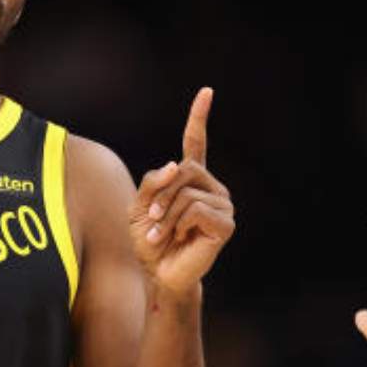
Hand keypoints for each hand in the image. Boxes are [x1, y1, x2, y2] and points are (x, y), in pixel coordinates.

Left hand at [130, 87, 234, 296]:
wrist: (158, 273)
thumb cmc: (149, 241)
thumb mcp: (139, 207)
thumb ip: (153, 182)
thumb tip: (176, 165)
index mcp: (191, 179)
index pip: (196, 143)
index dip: (199, 117)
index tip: (207, 92)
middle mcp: (211, 187)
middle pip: (184, 169)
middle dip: (161, 194)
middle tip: (152, 219)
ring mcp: (222, 205)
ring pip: (187, 192)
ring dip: (166, 215)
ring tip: (161, 235)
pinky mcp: (226, 224)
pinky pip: (196, 209)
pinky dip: (178, 225)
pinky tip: (177, 238)